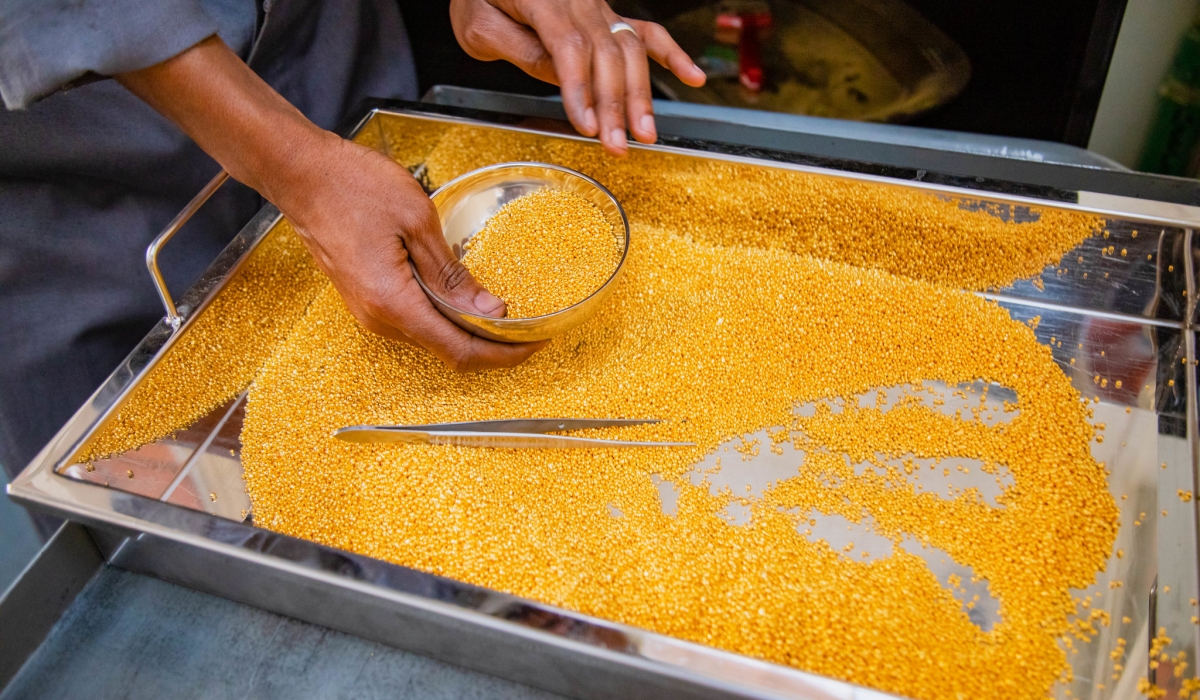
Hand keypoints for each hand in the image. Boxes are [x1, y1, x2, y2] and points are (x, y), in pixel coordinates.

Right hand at [118, 37, 544, 371]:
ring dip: (467, 329)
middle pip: (447, 349)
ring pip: (430, 336)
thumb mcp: (417, 220)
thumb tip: (489, 310)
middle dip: (491, 343)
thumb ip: (453, 273)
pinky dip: (444, 316)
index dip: (502, 354)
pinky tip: (464, 297)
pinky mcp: (365, 299)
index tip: (534, 345)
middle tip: (529, 328)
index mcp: (394, 304)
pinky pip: (413, 320)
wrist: (300, 174)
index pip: (460, 349)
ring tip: (503, 311)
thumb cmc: (354, 186)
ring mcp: (369, 312)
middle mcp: (379, 319)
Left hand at [450, 0, 705, 156]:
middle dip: (615, 104)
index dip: (581, 90)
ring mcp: (598, 6)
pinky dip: (671, 54)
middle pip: (606, 54)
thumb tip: (558, 76)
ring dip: (640, 93)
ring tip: (646, 133)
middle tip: (619, 145)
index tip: (587, 126)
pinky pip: (644, 31)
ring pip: (629, 48)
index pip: (570, 47)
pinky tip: (693, 77)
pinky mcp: (607, 15)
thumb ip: (517, 48)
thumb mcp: (478, 24)